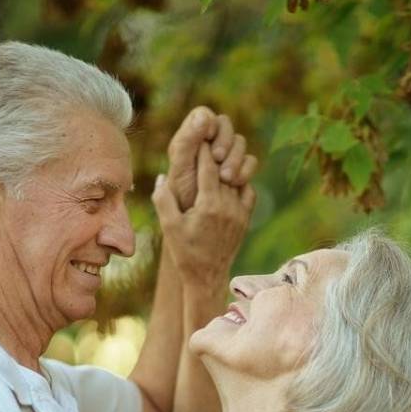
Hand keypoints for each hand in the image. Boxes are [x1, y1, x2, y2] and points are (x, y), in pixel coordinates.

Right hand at [152, 143, 255, 292]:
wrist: (207, 276)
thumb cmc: (185, 252)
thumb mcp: (169, 226)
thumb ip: (163, 200)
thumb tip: (162, 176)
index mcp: (209, 205)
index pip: (208, 167)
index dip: (203, 148)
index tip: (198, 135)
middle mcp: (228, 206)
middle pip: (225, 168)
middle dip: (216, 152)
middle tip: (209, 138)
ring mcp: (240, 212)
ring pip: (239, 178)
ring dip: (229, 165)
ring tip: (219, 156)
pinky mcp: (246, 219)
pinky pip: (248, 192)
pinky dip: (240, 182)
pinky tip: (229, 179)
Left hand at [168, 107, 258, 210]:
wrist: (194, 229)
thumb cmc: (181, 200)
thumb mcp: (181, 169)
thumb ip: (188, 141)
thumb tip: (205, 116)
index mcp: (189, 140)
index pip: (204, 115)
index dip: (210, 124)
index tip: (208, 140)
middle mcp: (208, 145)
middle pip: (226, 126)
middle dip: (226, 143)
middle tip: (218, 161)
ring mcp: (225, 158)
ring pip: (240, 144)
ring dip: (236, 158)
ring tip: (226, 179)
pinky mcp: (239, 173)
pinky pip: (250, 163)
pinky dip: (246, 170)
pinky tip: (236, 183)